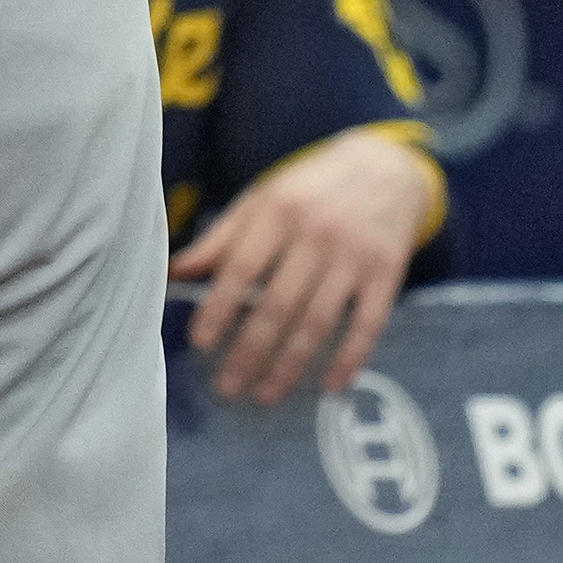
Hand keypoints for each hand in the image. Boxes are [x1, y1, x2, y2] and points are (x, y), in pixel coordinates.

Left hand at [172, 128, 437, 405]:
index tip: (199, 342)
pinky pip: (368, 325)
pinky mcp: (388, 274)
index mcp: (278, 212)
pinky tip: (329, 386)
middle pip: (278, 304)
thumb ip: (221, 238)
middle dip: (250, 351)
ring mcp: (355, 256)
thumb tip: (174, 273)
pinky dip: (349, 359)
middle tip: (228, 387)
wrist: (386, 167)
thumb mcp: (262, 199)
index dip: (219, 307)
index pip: (241, 268)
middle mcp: (317, 234)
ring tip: (266, 395)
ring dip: (291, 365)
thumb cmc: (310, 189)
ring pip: (318, 321)